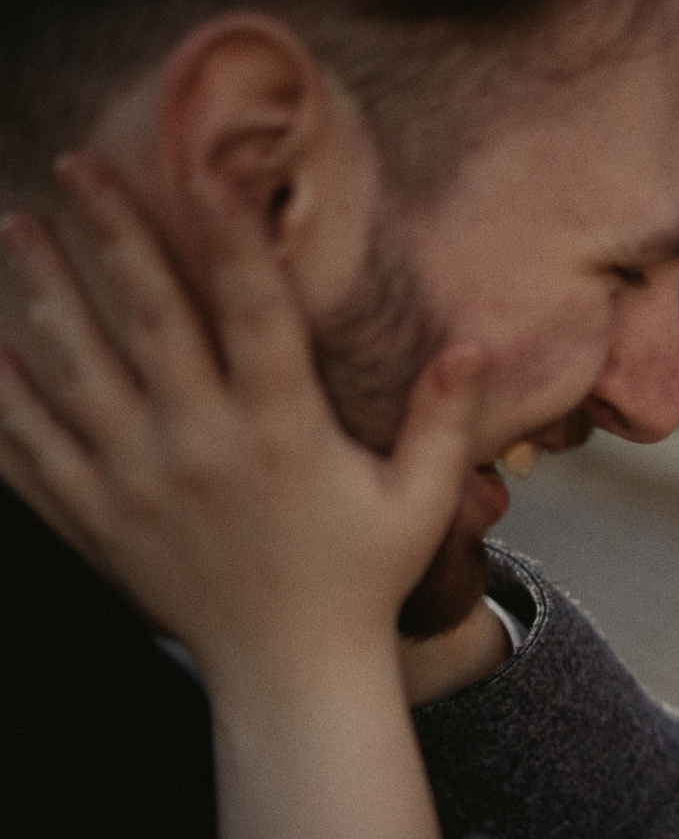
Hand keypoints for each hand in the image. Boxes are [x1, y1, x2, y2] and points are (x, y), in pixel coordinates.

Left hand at [0, 155, 484, 692]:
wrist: (289, 675)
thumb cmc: (362, 580)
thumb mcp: (420, 501)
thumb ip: (442, 419)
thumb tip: (473, 345)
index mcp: (283, 432)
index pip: (256, 313)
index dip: (233, 238)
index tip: (209, 171)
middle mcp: (202, 446)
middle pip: (149, 319)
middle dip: (113, 234)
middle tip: (79, 164)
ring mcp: (139, 482)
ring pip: (77, 368)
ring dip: (44, 293)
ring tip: (19, 227)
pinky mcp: (98, 517)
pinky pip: (34, 447)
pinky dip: (6, 395)